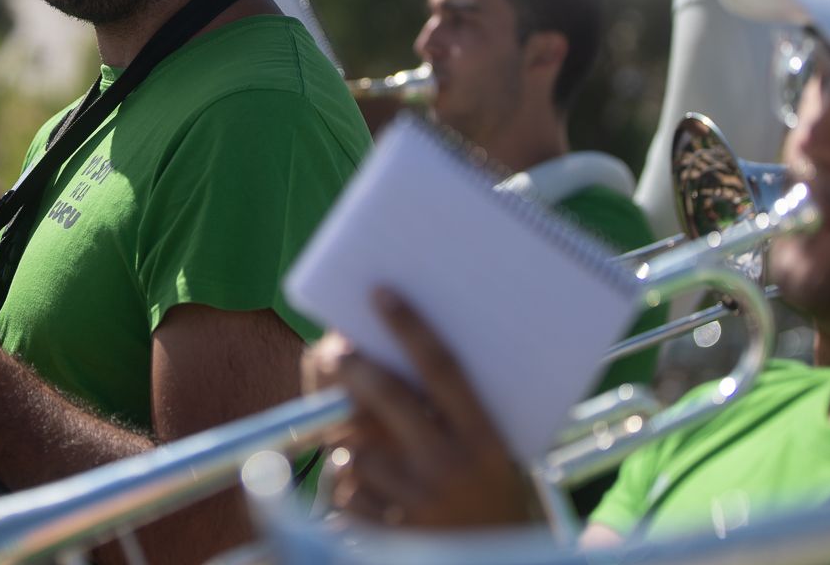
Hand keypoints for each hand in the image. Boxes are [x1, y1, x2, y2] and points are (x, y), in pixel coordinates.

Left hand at [319, 289, 533, 529]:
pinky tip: (380, 502)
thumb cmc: (496, 507)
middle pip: (388, 396)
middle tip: (334, 349)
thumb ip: (455, 418)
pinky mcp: (391, 535)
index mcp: (483, 441)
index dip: (410, 327)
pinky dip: (354, 491)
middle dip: (355, 366)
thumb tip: (398, 361)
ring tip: (377, 461)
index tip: (381, 294)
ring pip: (357, 451)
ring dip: (354, 448)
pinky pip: (350, 494)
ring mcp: (418, 502)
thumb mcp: (495, 458)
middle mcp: (450, 467)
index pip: (442, 368)